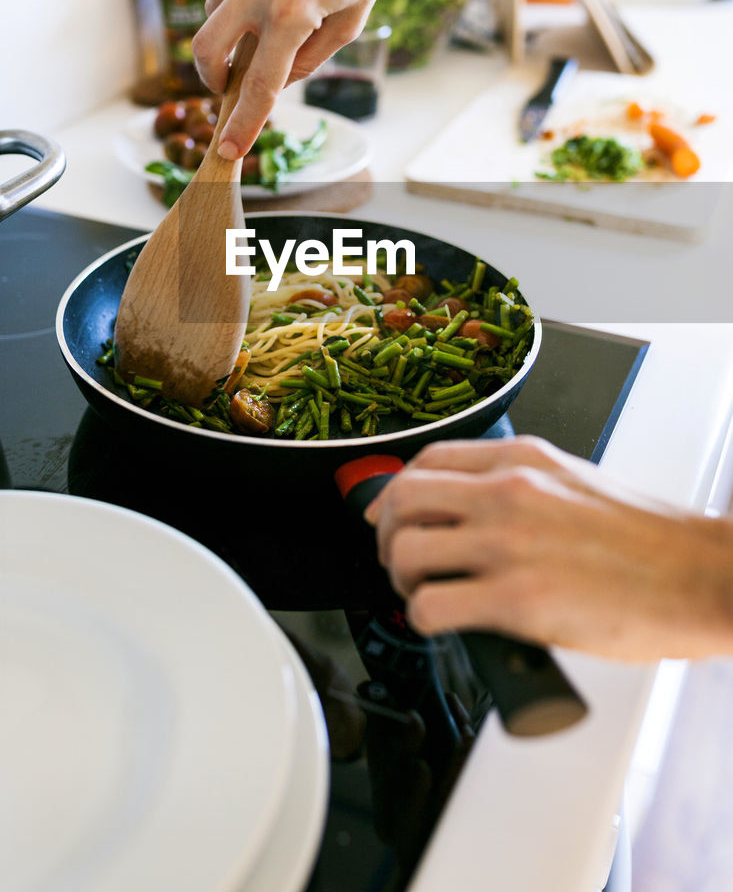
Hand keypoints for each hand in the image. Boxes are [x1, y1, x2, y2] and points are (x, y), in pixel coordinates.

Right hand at [192, 0, 488, 157]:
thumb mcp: (352, 19)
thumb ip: (309, 58)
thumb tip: (275, 80)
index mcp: (294, 11)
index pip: (258, 85)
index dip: (242, 124)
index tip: (227, 151)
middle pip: (207, 50)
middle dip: (212, 76)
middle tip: (227, 82)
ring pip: (213, 9)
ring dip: (232, 21)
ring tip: (271, 2)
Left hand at [365, 436, 732, 661]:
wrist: (698, 577)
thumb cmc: (649, 541)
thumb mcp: (574, 481)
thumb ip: (521, 485)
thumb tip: (474, 507)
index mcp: (523, 460)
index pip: (427, 460)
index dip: (397, 492)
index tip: (392, 514)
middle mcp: (507, 492)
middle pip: (402, 501)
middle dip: (387, 536)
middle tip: (401, 561)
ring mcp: (508, 544)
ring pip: (405, 552)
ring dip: (402, 581)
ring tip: (425, 596)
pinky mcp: (515, 600)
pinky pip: (430, 608)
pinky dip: (424, 621)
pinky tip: (446, 625)